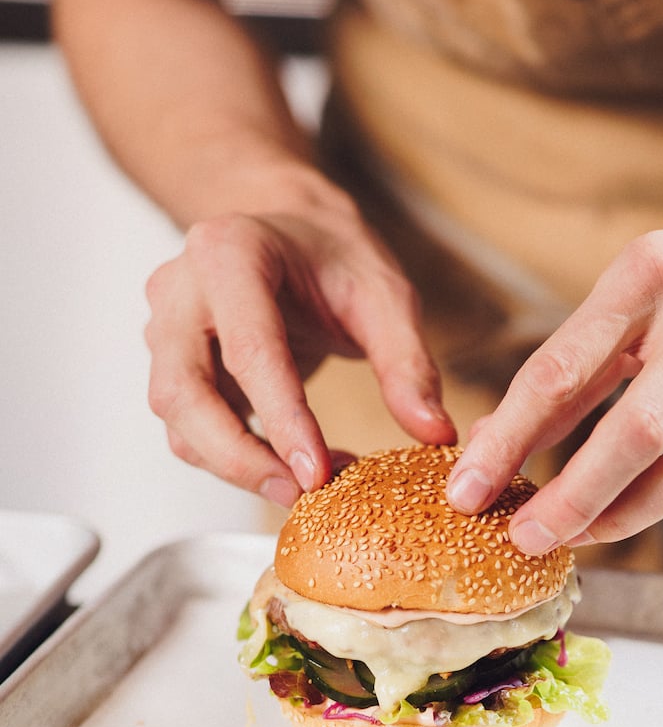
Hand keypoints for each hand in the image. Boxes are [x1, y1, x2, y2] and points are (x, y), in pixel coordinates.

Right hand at [145, 193, 455, 504]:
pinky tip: (286, 468)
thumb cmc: (333, 256)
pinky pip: (187, 429)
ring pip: (177, 421)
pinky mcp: (172, 367)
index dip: (281, 418)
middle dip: (240, 457)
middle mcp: (181, 290)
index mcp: (230, 254)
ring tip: (302, 486)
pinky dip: (232, 460)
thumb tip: (433, 431)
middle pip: (184, 393)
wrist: (293, 232)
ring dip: (234, 466)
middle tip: (300, 493)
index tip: (316, 473)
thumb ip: (408, 362)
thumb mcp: (385, 295)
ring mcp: (165, 329)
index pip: (248, 349)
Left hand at [446, 174, 662, 553]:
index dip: (508, 439)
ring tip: (571, 538)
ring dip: (619, 515)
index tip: (467, 487)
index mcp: (647, 275)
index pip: (560, 370)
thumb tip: (505, 432)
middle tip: (521, 536)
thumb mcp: (645, 278)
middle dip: (567, 497)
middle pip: (628, 432)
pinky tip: (629, 512)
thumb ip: (583, 356)